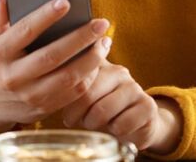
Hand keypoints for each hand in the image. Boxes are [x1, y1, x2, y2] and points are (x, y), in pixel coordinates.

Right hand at [0, 0, 112, 133]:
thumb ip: (0, 17)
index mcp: (0, 54)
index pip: (25, 31)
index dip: (46, 15)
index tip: (66, 1)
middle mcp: (14, 76)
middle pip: (52, 56)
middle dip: (80, 38)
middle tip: (100, 23)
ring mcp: (30, 95)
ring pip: (68, 77)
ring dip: (92, 58)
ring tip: (105, 41)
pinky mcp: (45, 107)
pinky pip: (74, 93)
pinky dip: (90, 75)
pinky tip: (98, 59)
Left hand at [60, 62, 183, 153]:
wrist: (136, 123)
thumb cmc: (101, 109)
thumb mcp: (83, 96)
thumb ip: (69, 86)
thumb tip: (48, 85)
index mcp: (99, 63)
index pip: (75, 75)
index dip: (66, 99)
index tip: (66, 111)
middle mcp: (118, 71)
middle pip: (86, 94)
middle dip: (77, 115)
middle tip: (78, 121)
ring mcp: (134, 87)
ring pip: (103, 111)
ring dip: (95, 124)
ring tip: (97, 123)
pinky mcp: (147, 106)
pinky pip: (121, 124)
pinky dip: (114, 132)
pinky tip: (116, 127)